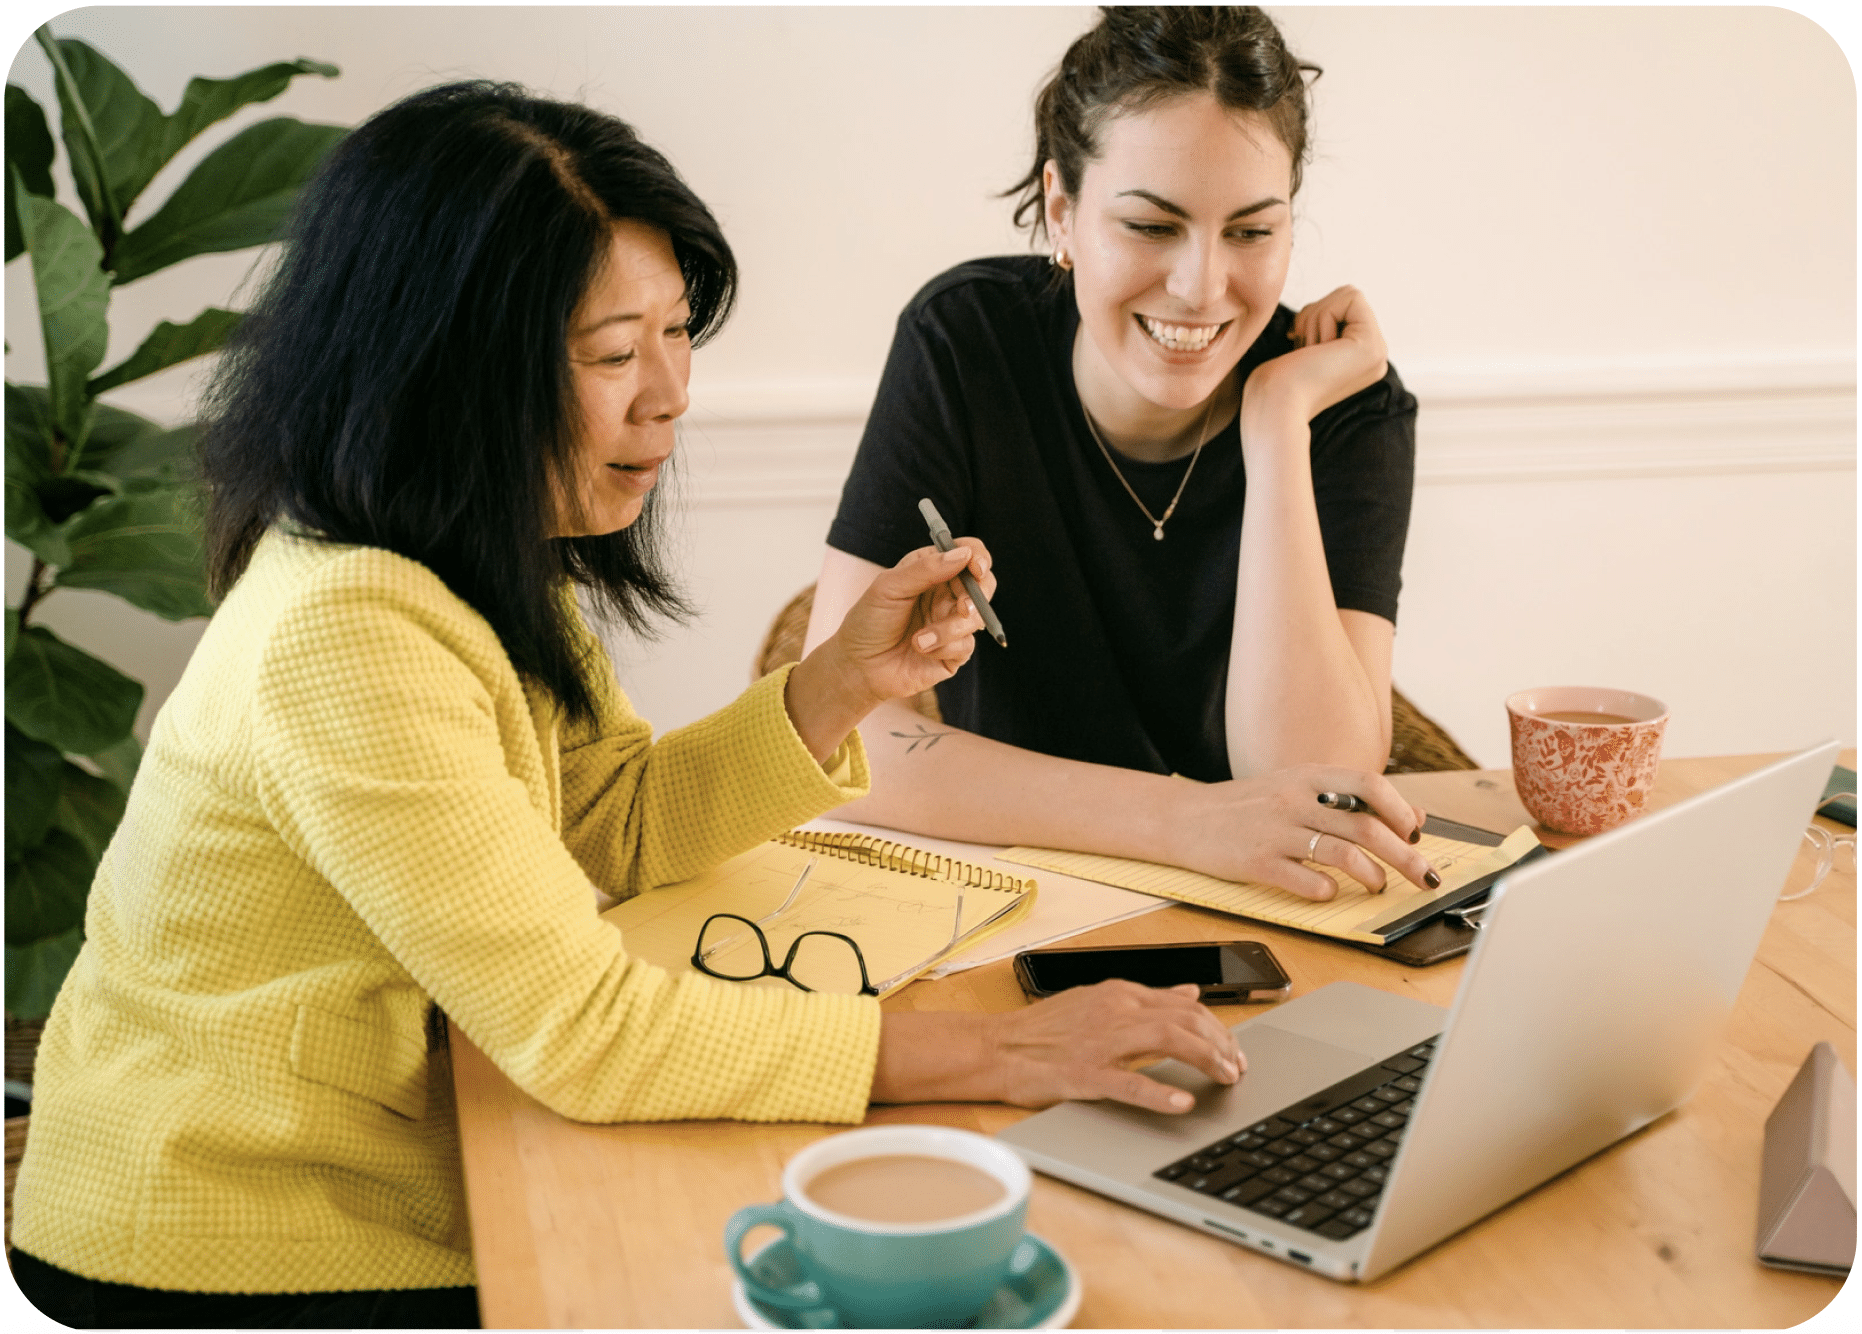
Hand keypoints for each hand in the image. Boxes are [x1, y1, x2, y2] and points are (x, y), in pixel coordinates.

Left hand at [827, 538, 995, 704]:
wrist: (858, 666)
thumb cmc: (869, 621)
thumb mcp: (889, 587)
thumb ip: (925, 569)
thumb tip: (963, 554)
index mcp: (932, 571)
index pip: (967, 554)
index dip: (978, 557)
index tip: (976, 567)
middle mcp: (946, 594)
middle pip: (984, 584)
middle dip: (977, 595)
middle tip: (963, 607)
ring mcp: (952, 622)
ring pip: (976, 617)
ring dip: (949, 629)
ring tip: (919, 640)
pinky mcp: (954, 651)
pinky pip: (965, 645)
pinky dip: (943, 647)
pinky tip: (922, 650)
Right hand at [871, 980, 1242, 1113]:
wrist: (996, 1047)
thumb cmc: (1043, 1030)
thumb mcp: (1099, 1000)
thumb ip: (1147, 998)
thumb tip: (1190, 991)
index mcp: (1120, 993)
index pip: (1187, 1003)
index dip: (1219, 1027)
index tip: (1234, 1050)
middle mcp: (1116, 1010)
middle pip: (1188, 1019)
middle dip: (1223, 1044)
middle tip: (1239, 1069)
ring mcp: (1102, 1041)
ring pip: (1170, 1040)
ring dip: (1207, 1059)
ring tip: (1227, 1079)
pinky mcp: (1085, 1073)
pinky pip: (1131, 1082)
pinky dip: (1161, 1093)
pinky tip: (1183, 1103)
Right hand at [1160, 764, 1436, 900]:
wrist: (1187, 818)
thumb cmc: (1249, 805)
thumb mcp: (1298, 787)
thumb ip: (1351, 798)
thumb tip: (1412, 816)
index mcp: (1309, 776)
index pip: (1370, 785)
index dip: (1401, 811)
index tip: (1415, 834)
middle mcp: (1295, 800)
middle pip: (1366, 826)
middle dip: (1404, 856)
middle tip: (1423, 876)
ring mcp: (1276, 831)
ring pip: (1343, 854)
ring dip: (1372, 876)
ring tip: (1377, 886)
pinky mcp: (1257, 863)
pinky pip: (1305, 880)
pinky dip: (1328, 891)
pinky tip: (1331, 892)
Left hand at [1242, 285, 1387, 428]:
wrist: (1274, 405)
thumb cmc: (1276, 379)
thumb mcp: (1305, 343)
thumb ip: (1324, 323)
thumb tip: (1334, 300)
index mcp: (1360, 357)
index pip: (1344, 304)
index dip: (1315, 315)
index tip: (1303, 349)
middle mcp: (1375, 356)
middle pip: (1348, 296)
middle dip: (1315, 315)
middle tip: (1306, 352)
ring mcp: (1378, 353)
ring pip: (1349, 295)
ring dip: (1315, 320)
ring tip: (1310, 355)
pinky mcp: (1372, 347)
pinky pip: (1351, 299)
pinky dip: (1322, 318)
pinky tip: (1316, 351)